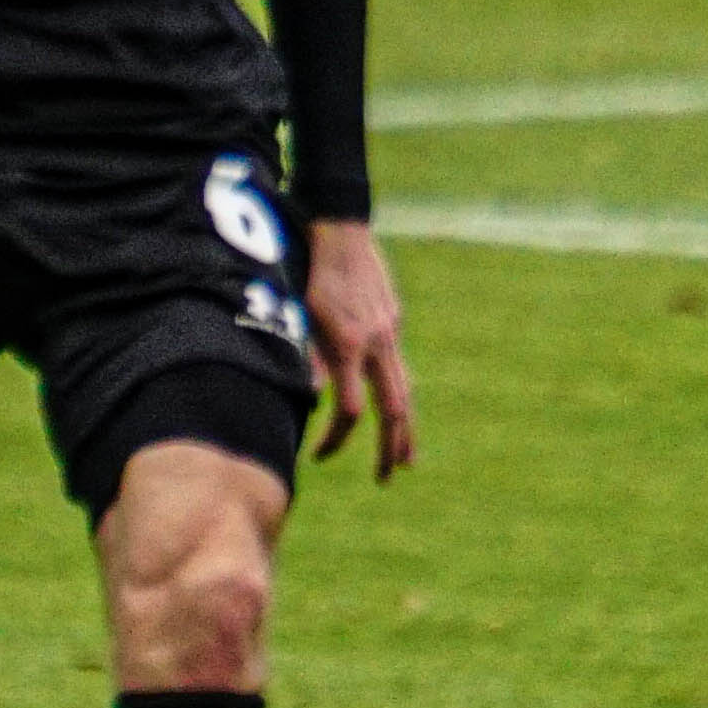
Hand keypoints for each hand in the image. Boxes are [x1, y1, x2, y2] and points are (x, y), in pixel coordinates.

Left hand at [302, 217, 416, 476]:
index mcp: (350, 345)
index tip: (317, 454)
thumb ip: (310, 357)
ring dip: (405, 429)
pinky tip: (392, 408)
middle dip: (390, 448)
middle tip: (386, 478)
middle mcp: (376, 343)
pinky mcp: (391, 320)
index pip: (349, 410)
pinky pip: (397, 366)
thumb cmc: (311, 272)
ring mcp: (389, 332)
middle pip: (393, 409)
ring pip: (404, 391)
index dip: (335, 439)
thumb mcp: (300, 316)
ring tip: (406, 459)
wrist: (341, 229)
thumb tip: (315, 398)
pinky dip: (397, 394)